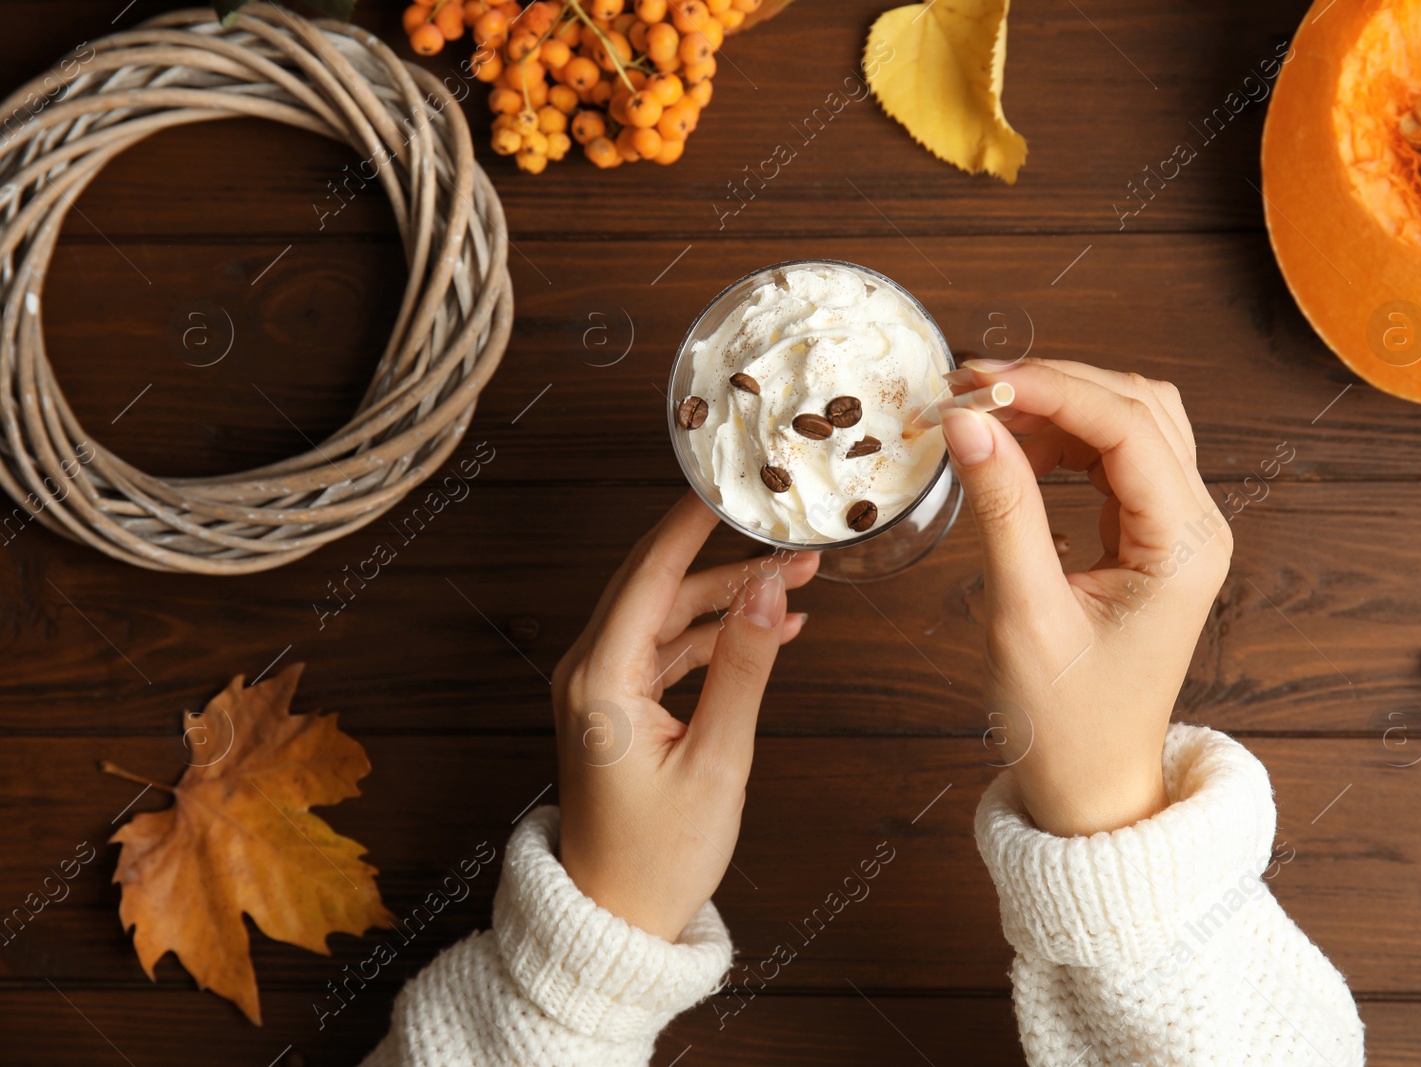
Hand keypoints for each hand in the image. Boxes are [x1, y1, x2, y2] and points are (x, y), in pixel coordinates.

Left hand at [554, 492, 817, 940]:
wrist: (617, 919)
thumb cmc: (658, 856)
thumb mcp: (717, 759)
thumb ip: (744, 667)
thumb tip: (769, 590)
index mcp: (600, 679)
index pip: (649, 572)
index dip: (692, 521)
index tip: (729, 479)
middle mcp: (590, 671)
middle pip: (659, 583)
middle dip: (725, 553)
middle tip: (784, 528)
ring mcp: (602, 687)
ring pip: (669, 614)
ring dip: (731, 596)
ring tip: (798, 577)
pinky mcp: (618, 705)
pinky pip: (670, 649)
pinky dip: (717, 636)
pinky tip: (773, 628)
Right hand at [940, 359, 1231, 837]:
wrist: (1093, 787)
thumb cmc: (1067, 722)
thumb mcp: (1025, 612)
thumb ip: (1001, 508)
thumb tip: (968, 423)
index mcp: (1183, 546)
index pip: (1125, 426)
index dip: (1049, 388)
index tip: (974, 382)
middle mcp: (1196, 527)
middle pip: (1136, 407)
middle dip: (1052, 385)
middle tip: (967, 388)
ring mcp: (1177, 530)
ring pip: (1129, 424)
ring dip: (1058, 406)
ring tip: (981, 412)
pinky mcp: (1149, 538)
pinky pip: (1114, 459)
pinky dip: (1062, 439)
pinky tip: (1011, 446)